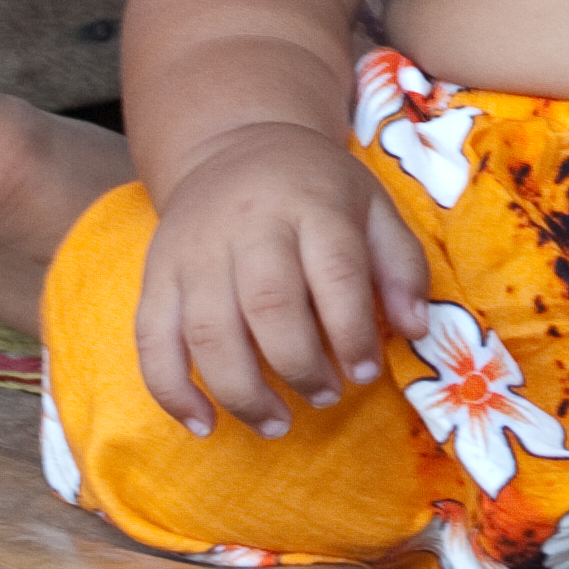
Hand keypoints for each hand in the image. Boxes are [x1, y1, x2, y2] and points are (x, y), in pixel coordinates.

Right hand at [136, 123, 428, 437]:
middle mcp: (248, 223)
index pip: (335, 272)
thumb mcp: (372, 206)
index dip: (352, 332)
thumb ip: (401, 265)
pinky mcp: (156, 274)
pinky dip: (172, 391)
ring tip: (277, 422)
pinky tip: (204, 424)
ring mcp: (194, 249)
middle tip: (325, 396)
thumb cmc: (316, 190)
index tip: (365, 373)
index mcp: (312, 202)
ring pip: (208, 330)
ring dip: (242, 391)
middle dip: (300, 366)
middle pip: (268, 305)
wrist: (236, 145)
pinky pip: (152, 339)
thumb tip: (416, 328)